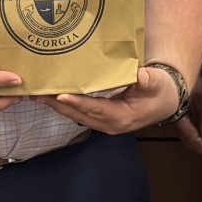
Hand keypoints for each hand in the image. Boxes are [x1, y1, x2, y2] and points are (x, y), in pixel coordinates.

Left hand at [48, 66, 181, 137]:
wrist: (164, 103)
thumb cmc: (160, 91)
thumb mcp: (157, 83)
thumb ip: (148, 80)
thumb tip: (140, 77)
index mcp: (123, 116)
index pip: (96, 109)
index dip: (78, 103)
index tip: (60, 95)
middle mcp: (109, 124)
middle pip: (80, 115)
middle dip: (58, 104)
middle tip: (37, 94)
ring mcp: (104, 124)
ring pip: (76, 116)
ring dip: (57, 106)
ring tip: (37, 95)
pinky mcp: (100, 119)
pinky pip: (79, 114)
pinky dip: (65, 105)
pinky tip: (52, 97)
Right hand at [177, 76, 201, 160]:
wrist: (181, 69)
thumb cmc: (195, 81)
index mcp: (180, 117)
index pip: (192, 139)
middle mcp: (175, 119)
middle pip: (188, 140)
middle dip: (201, 148)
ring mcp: (175, 116)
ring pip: (186, 135)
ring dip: (198, 142)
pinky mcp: (177, 112)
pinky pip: (186, 128)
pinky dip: (196, 133)